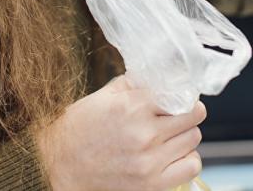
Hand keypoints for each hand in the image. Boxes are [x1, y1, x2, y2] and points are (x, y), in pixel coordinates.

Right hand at [35, 75, 205, 190]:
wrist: (58, 163)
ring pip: (194, 139)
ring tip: (170, 134)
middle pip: (193, 116)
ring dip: (185, 134)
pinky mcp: (151, 184)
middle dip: (187, 111)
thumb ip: (137, 82)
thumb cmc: (80, 127)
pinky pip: (191, 166)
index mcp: (134, 107)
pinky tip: (173, 154)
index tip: (180, 96)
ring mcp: (149, 162)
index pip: (182, 94)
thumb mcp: (106, 95)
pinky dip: (187, 158)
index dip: (183, 94)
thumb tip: (164, 73)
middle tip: (176, 113)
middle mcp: (144, 134)